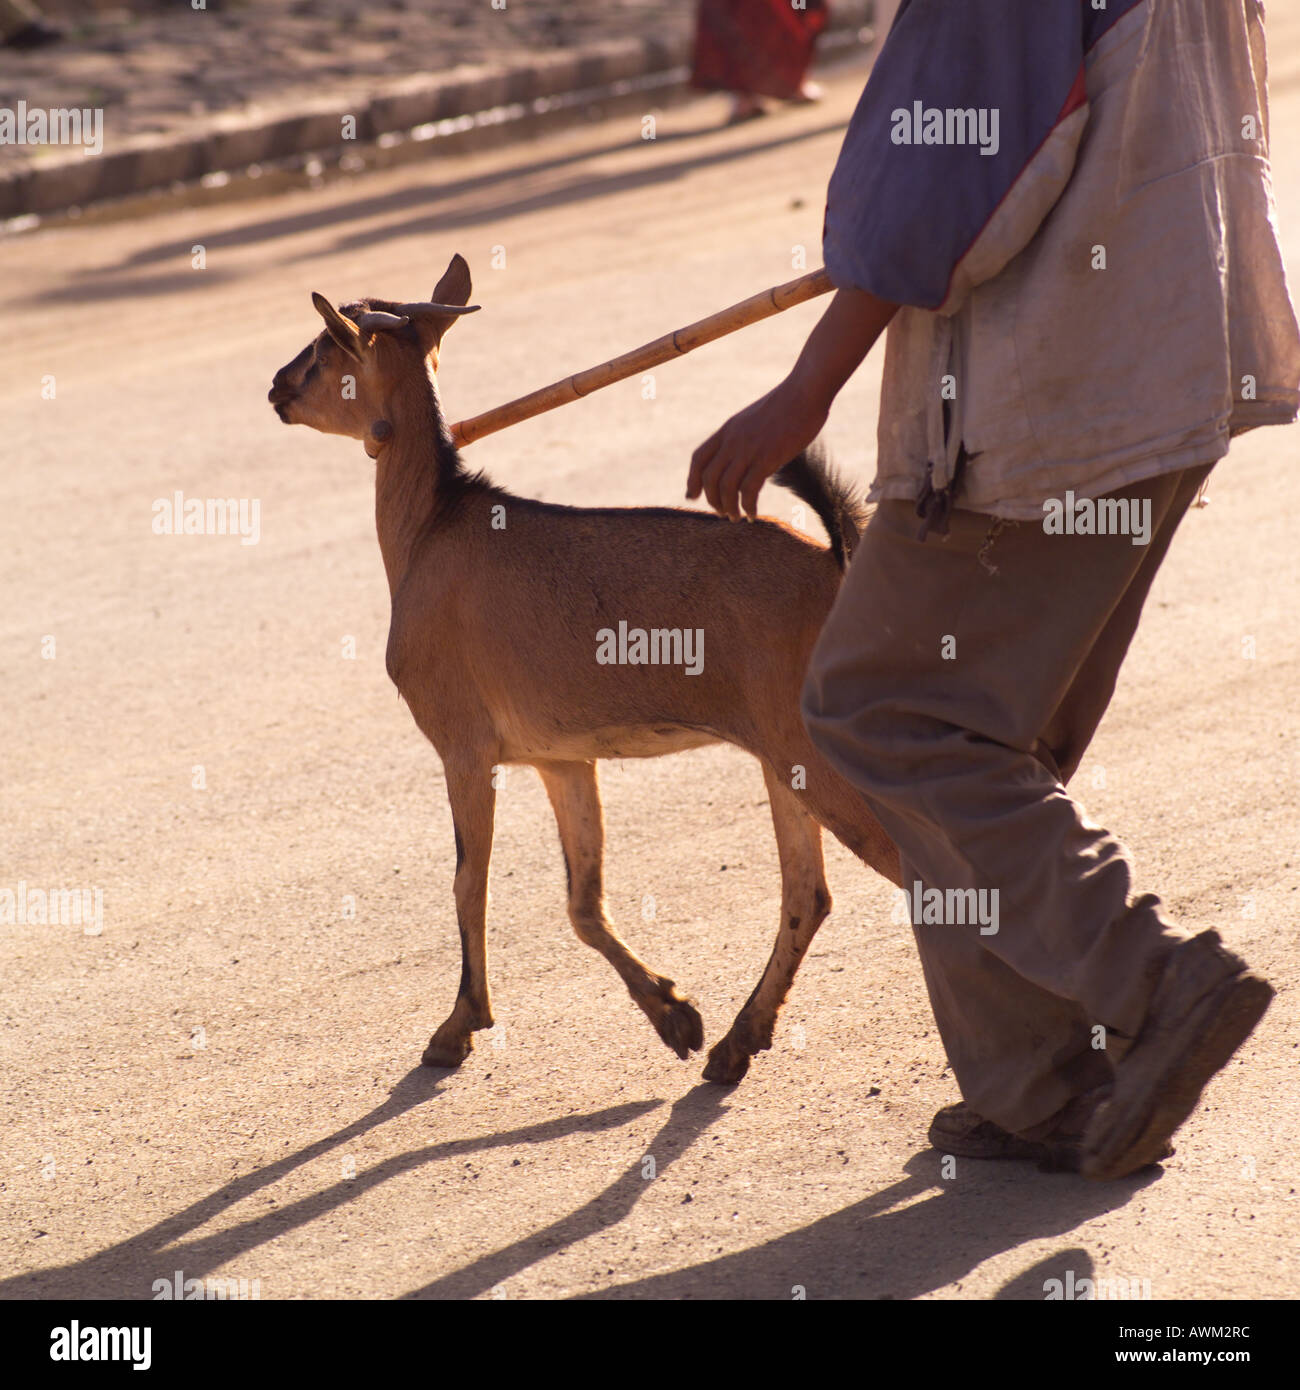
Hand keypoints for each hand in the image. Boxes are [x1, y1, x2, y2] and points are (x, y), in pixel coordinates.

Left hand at [687, 375, 828, 519]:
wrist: (806, 391)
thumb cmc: (789, 404)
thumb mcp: (756, 418)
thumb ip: (746, 436)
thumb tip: (748, 454)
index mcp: (728, 429)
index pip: (699, 458)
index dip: (692, 480)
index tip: (692, 496)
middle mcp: (733, 440)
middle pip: (709, 477)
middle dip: (712, 500)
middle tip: (722, 513)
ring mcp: (749, 449)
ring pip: (726, 487)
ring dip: (728, 507)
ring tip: (736, 518)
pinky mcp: (767, 458)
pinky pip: (749, 490)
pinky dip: (748, 506)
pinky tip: (753, 514)